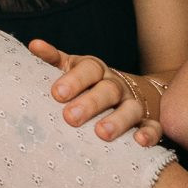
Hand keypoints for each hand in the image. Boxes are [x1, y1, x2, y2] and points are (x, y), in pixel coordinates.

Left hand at [29, 40, 160, 144]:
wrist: (130, 91)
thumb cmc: (90, 82)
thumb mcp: (72, 68)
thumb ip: (53, 59)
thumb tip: (34, 45)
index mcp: (96, 70)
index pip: (88, 69)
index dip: (74, 80)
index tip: (57, 93)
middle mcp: (116, 85)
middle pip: (107, 90)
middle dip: (89, 104)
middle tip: (70, 118)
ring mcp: (134, 103)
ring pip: (130, 109)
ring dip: (117, 121)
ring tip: (102, 134)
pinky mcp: (149, 120)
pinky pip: (153, 126)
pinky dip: (149, 134)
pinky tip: (140, 142)